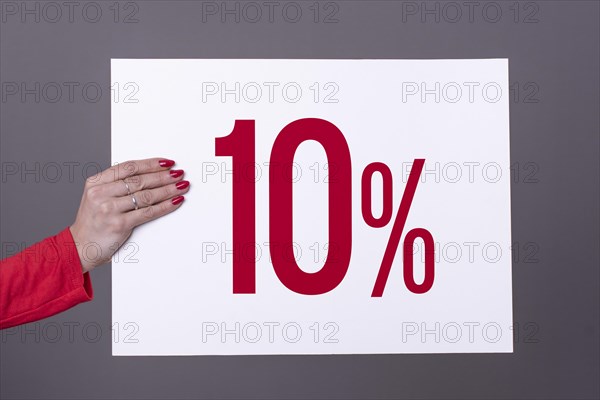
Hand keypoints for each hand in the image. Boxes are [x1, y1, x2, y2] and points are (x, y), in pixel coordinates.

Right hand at [69, 158, 189, 272]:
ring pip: (146, 195)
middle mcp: (101, 193)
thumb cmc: (94, 221)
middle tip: (179, 173)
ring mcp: (109, 209)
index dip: (150, 164)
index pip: (128, 168)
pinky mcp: (120, 225)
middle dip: (163, 176)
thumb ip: (116, 185)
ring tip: (181, 186)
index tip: (166, 162)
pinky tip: (175, 201)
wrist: (80, 247)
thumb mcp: (97, 197)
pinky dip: (165, 206)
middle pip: (139, 180)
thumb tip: (150, 174)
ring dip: (168, 190)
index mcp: (96, 182)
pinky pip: (148, 212)